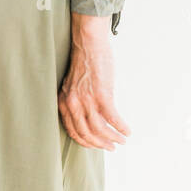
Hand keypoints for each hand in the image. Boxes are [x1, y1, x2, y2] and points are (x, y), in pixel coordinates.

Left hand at [58, 14, 130, 151]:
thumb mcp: (73, 85)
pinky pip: (112, 119)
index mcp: (64, 102)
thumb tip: (90, 117)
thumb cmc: (84, 62)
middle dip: (101, 144)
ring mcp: (86, 100)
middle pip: (86, 135)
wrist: (88, 42)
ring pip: (100, 130)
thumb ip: (77, 101)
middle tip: (111, 147)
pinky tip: (127, 130)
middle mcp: (72, 103)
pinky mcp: (101, 95)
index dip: (87, 142)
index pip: (74, 132)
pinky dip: (121, 128)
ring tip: (122, 139)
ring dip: (113, 138)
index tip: (97, 145)